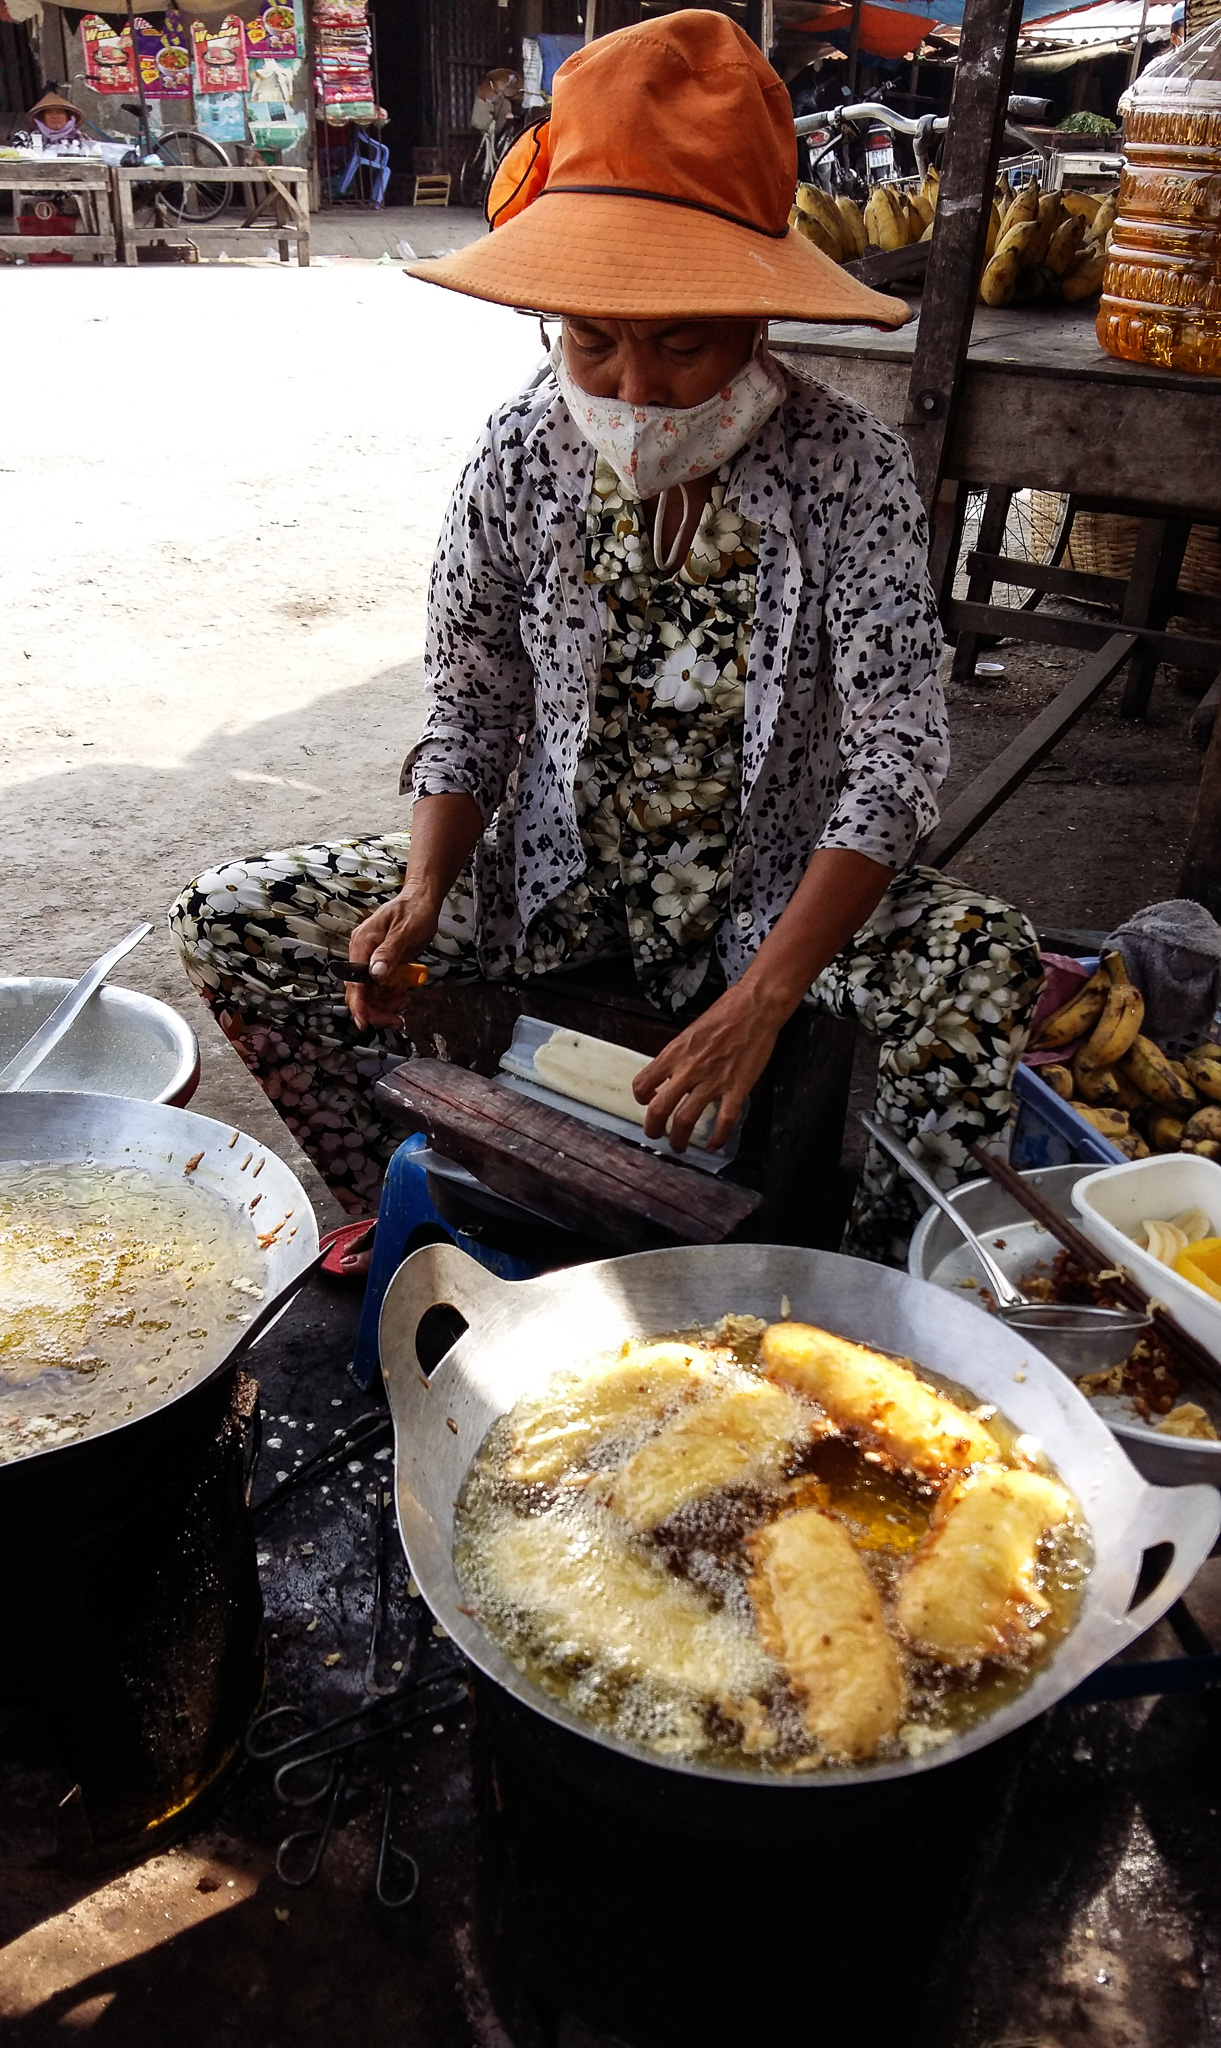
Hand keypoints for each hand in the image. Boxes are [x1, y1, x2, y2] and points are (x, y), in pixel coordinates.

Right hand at [344, 886, 439, 1032]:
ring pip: (372, 994)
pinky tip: (404, 992)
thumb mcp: (405, 931)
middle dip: (377, 1009)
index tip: (364, 1022)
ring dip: (387, 1004)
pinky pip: (383, 988)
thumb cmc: (413, 910)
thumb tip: (375, 974)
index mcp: (362, 943)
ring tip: (404, 1001)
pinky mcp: (383, 965)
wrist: (422, 900)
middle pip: (361, 992)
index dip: (358, 1004)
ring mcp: (372, 960)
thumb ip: (390, 953)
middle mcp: (363, 954)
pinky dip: (393, 995)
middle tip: (396, 1020)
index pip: (354, 980)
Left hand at [632, 975, 789, 1152]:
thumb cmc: (726, 1013)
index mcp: (675, 1053)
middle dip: (653, 1129)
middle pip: (659, 1109)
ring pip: (686, 1121)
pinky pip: (724, 1122)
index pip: (643, 1083)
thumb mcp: (691, 1031)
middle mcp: (689, 1070)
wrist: (755, 1008)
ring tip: (680, 1146)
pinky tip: (714, 1145)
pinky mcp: (737, 1089)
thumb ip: (679, 1055)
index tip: (647, 1103)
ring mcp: (713, 1081)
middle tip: (656, 1135)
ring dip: (680, 1139)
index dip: (641, 1099)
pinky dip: (717, 1139)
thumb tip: (671, 1073)